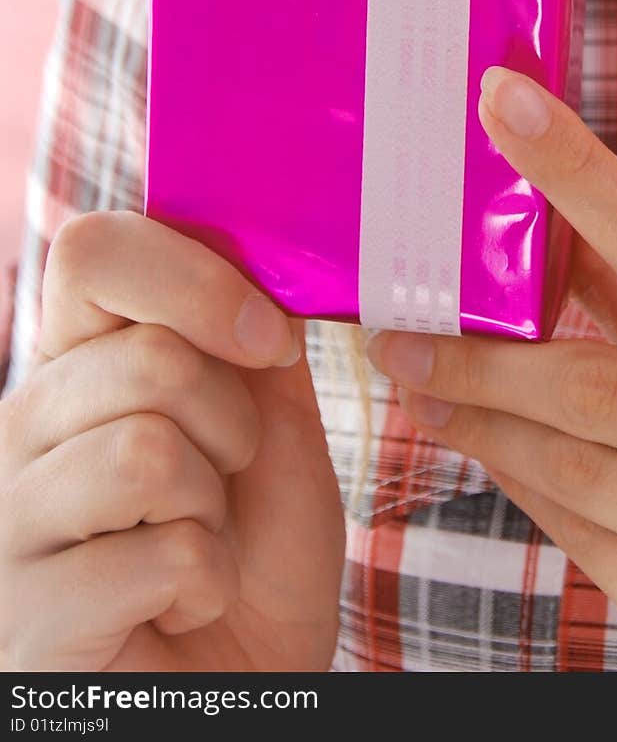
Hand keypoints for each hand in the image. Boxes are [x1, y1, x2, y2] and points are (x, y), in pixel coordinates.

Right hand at [0, 211, 343, 671]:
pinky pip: (161, 555)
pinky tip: (173, 607)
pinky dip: (207, 584)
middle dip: (233, 423)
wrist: (243, 681)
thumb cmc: (255, 556)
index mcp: (79, 365)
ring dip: (214, 510)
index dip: (193, 278)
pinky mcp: (26, 612)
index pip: (91, 252)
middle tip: (226, 479)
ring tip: (196, 543)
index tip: (267, 338)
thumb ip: (254, 344)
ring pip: (147, 452)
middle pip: (149, 358)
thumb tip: (257, 257)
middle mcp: (23, 428)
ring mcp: (11, 521)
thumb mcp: (273, 431)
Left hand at [367, 66, 616, 671]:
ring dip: (480, 420)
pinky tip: (483, 447)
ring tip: (418, 385)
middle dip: (483, 355)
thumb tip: (572, 237)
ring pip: (577, 466)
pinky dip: (524, 483)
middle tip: (398, 327)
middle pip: (601, 382)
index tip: (503, 103)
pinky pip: (588, 540)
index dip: (581, 173)